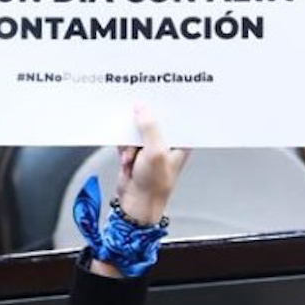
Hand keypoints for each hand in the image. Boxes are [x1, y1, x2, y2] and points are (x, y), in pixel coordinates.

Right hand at [115, 106, 191, 224]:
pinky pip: (126, 140)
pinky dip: (123, 149)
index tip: (150, 100)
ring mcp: (152, 147)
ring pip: (136, 130)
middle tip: (136, 139)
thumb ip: (149, 127)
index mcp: (181, 142)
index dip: (162, 108)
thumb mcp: (154, 152)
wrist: (136, 204)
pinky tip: (126, 161)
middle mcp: (168, 143)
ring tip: (132, 157)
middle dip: (139, 130)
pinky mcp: (137, 152)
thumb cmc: (154, 185)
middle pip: (152, 120)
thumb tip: (142, 109)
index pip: (174, 116)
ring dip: (130, 143)